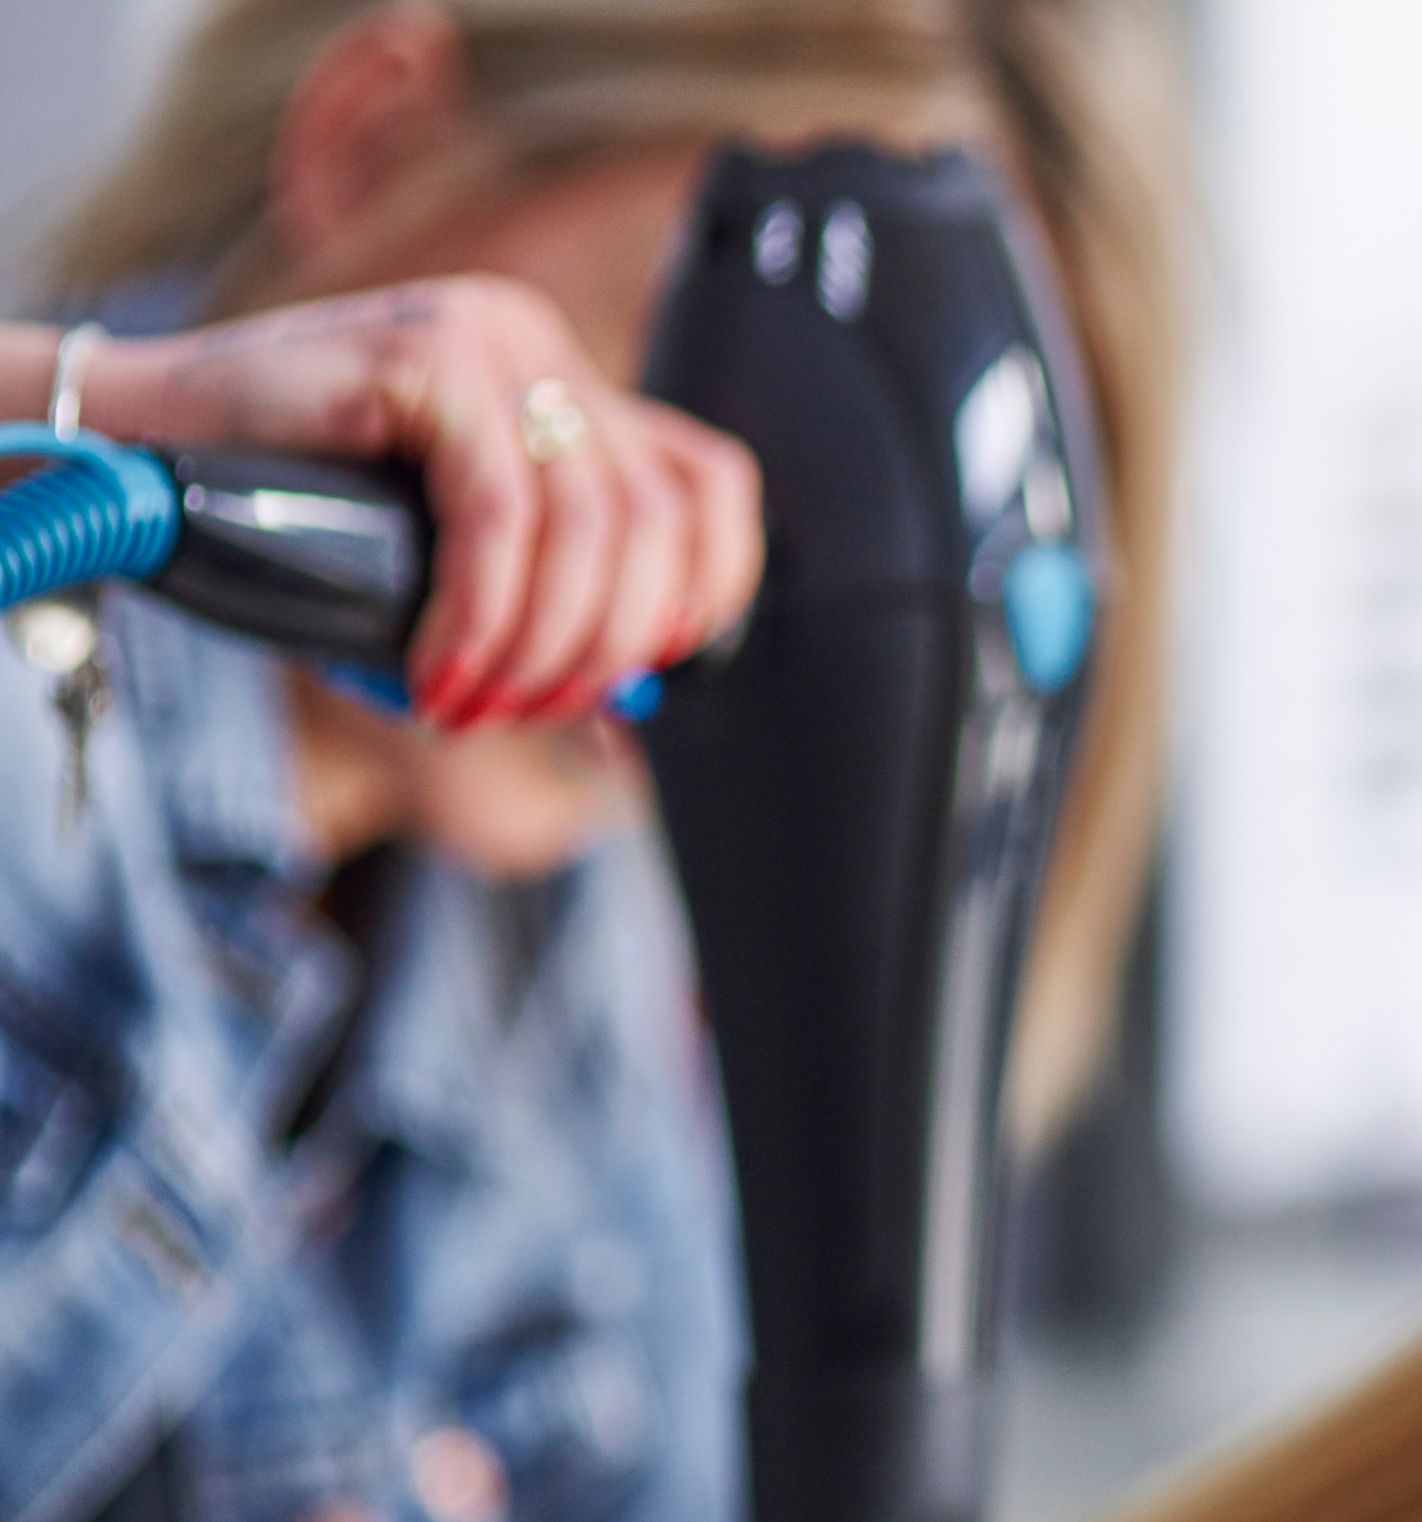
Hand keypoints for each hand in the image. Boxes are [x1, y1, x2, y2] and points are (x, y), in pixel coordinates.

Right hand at [42, 278, 760, 726]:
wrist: (141, 446)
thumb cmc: (291, 517)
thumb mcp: (450, 561)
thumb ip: (544, 598)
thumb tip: (639, 697)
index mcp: (562, 384)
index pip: (707, 485)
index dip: (708, 591)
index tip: (649, 670)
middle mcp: (538, 346)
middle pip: (654, 521)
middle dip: (606, 647)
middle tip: (528, 712)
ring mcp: (488, 337)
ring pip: (588, 526)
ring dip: (543, 645)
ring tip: (478, 705)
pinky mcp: (428, 351)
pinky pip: (501, 514)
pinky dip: (483, 614)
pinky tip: (441, 671)